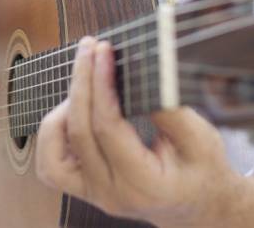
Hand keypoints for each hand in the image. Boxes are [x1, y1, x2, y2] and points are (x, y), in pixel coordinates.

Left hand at [35, 37, 253, 227]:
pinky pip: (51, 165)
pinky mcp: (83, 188)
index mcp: (143, 184)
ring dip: (62, 111)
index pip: (108, 128)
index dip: (102, 84)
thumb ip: (170, 110)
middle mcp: (111, 194)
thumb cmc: (202, 170)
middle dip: (82, 83)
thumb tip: (141, 72)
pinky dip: (55, 134)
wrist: (197, 206)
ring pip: (52, 154)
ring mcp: (93, 194)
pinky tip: (73, 109)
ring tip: (85, 81)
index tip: (104, 51)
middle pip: (79, 133)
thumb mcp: (200, 139)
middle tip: (90, 48)